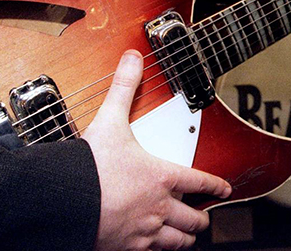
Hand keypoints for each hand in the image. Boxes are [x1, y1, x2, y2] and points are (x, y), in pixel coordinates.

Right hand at [82, 50, 231, 250]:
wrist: (65, 201)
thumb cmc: (91, 166)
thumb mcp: (110, 120)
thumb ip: (124, 88)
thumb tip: (132, 59)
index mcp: (161, 177)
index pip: (199, 182)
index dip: (216, 185)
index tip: (225, 189)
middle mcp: (160, 207)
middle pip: (193, 219)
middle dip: (201, 219)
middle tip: (203, 218)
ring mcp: (145, 231)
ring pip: (178, 242)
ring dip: (185, 238)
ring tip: (186, 237)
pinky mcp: (127, 248)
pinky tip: (154, 247)